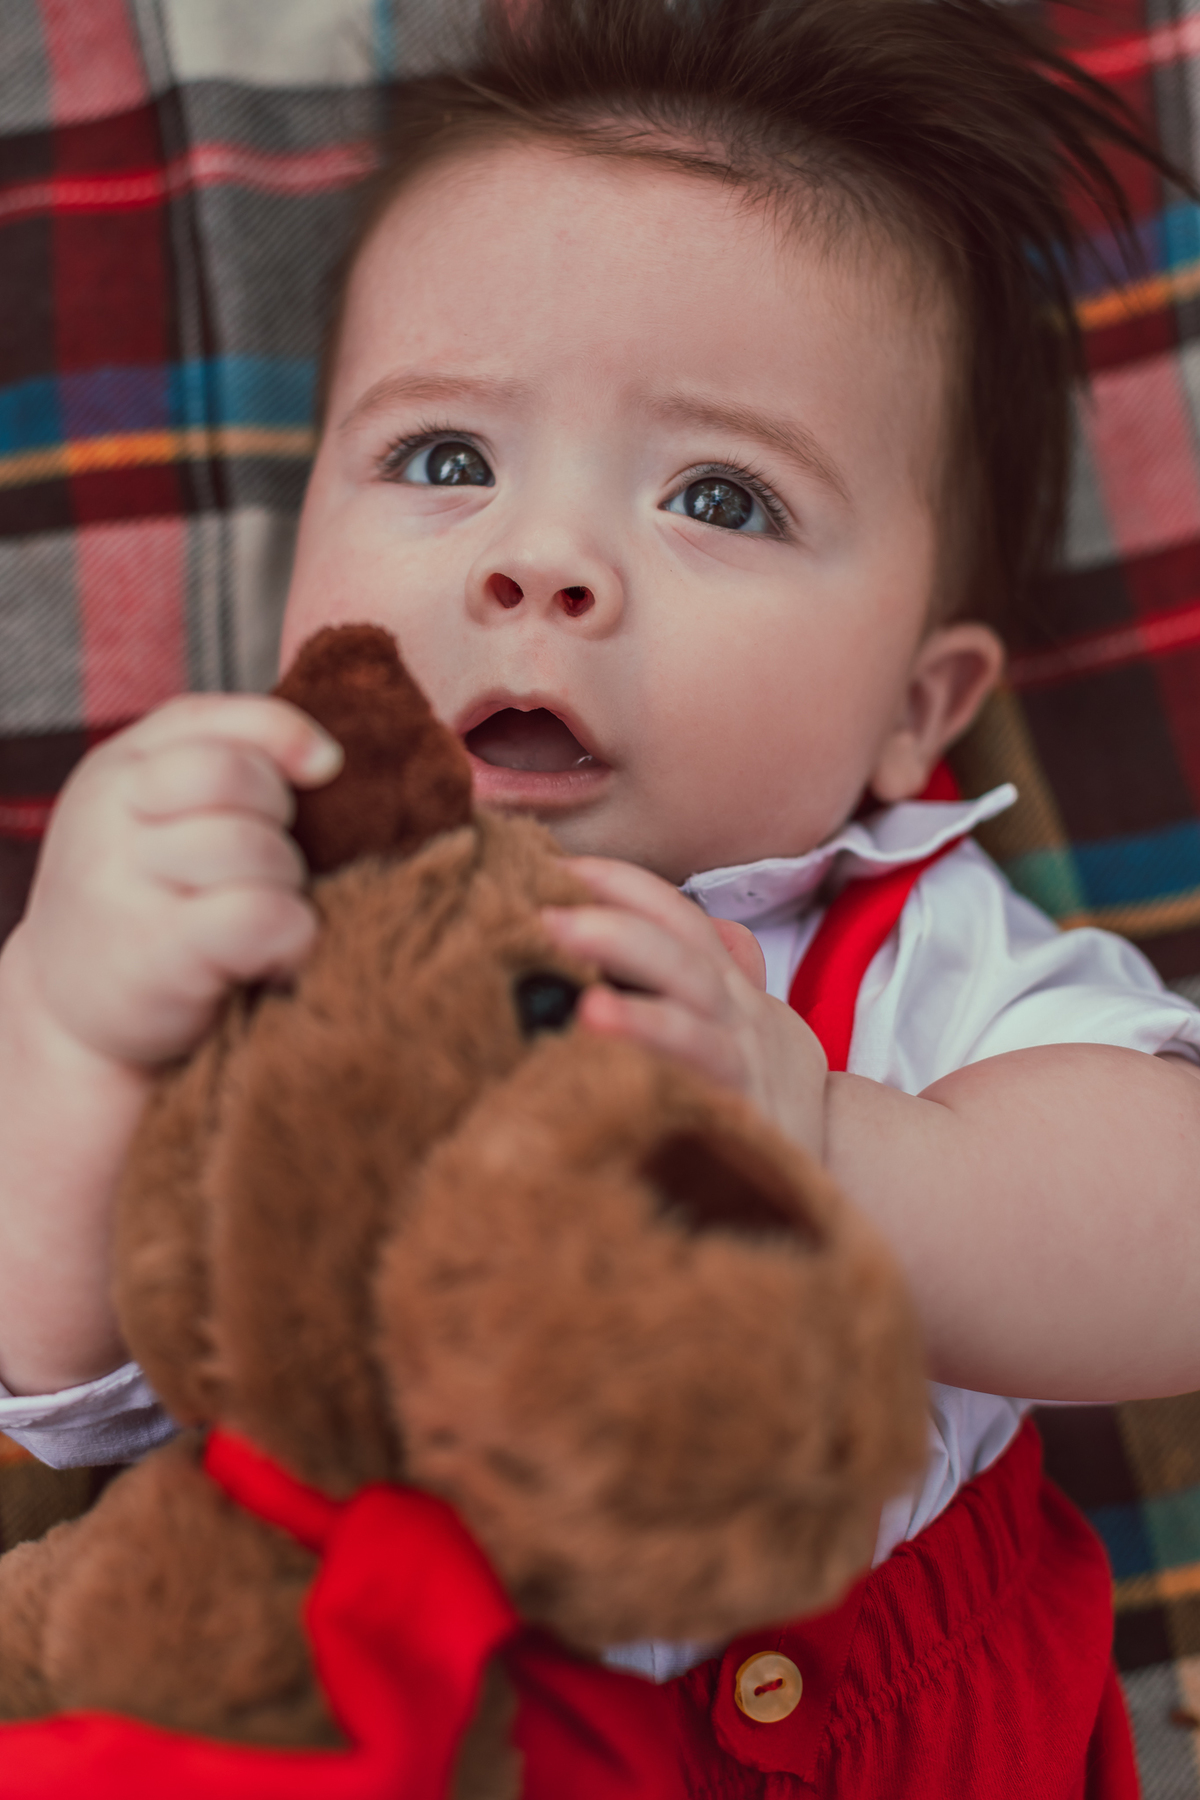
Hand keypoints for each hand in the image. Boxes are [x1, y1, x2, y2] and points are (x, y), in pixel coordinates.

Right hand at [15, 694, 341, 1067]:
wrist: (69, 1013)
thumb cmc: (147, 898)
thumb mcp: (162, 810)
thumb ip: (235, 753)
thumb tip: (329, 753)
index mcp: (120, 767)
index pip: (219, 722)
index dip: (284, 743)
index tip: (319, 772)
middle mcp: (110, 815)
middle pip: (237, 778)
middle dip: (279, 822)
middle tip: (265, 870)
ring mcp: (125, 883)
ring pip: (255, 848)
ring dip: (283, 884)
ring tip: (258, 916)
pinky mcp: (158, 953)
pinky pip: (263, 915)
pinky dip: (290, 938)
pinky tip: (269, 959)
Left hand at [542, 857, 828, 1157]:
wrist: (837, 1156)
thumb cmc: (757, 1081)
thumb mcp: (738, 1015)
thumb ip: (699, 968)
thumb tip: (649, 918)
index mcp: (723, 983)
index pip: (676, 916)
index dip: (621, 883)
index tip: (554, 865)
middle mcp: (736, 1015)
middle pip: (681, 958)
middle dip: (616, 931)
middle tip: (543, 917)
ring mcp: (742, 1070)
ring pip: (694, 1032)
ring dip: (641, 1018)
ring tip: (588, 1008)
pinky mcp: (743, 1125)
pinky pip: (704, 1104)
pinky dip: (666, 1090)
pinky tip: (619, 1087)